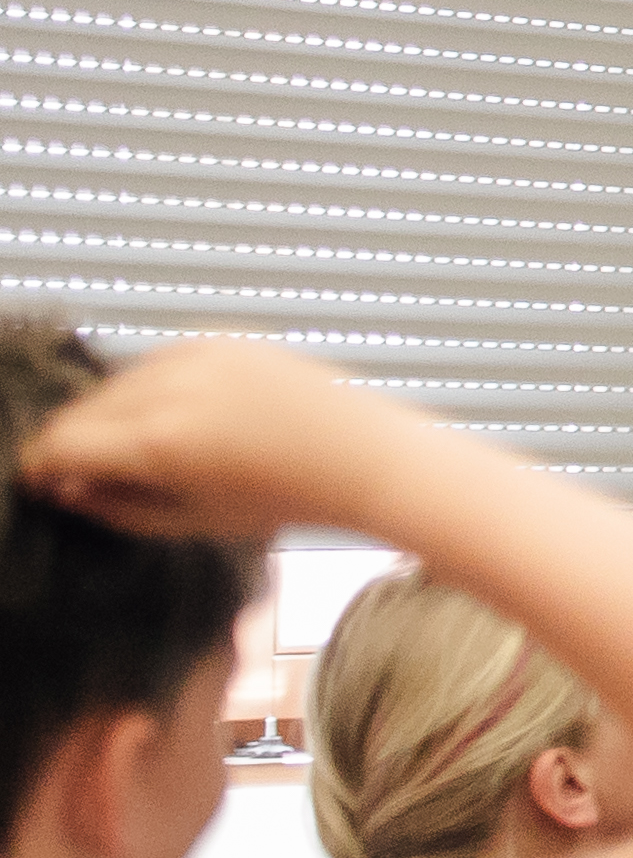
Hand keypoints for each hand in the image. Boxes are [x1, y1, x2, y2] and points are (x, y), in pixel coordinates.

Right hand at [12, 339, 411, 546]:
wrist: (364, 457)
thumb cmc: (283, 500)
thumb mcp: (192, 520)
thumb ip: (118, 507)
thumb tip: (65, 488)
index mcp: (161, 441)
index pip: (61, 444)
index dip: (42, 466)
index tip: (42, 481)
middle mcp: (173, 389)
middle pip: (83, 409)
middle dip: (72, 440)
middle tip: (77, 470)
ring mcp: (199, 356)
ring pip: (117, 381)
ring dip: (109, 413)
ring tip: (133, 447)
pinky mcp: (223, 337)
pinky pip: (158, 360)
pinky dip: (150, 386)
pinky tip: (173, 414)